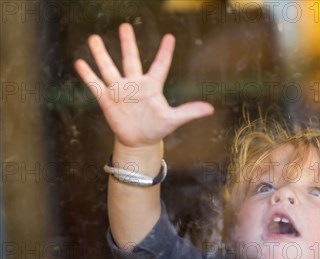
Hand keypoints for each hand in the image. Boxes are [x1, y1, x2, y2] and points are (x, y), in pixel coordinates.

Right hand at [74, 23, 213, 147]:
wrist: (138, 141)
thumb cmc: (157, 128)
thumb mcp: (173, 120)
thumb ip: (189, 112)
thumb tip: (210, 109)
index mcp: (152, 86)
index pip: (160, 65)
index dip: (165, 52)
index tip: (170, 37)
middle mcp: (134, 84)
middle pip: (130, 60)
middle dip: (128, 44)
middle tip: (124, 26)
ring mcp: (119, 90)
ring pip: (109, 68)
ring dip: (101, 55)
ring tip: (94, 38)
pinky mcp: (107, 100)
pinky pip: (95, 85)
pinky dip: (87, 75)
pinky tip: (80, 62)